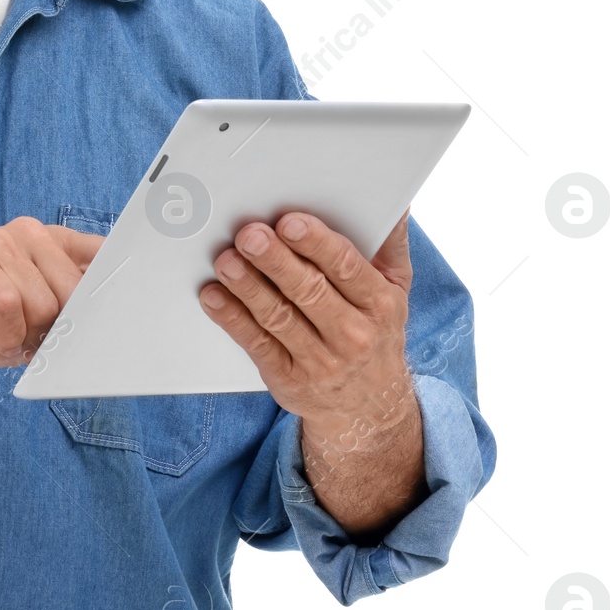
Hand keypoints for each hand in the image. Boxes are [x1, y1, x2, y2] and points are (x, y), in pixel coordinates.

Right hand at [0, 218, 103, 368]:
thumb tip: (108, 321)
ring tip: (7, 333)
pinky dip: (4, 334)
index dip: (118, 279)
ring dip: (25, 335)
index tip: (131, 305)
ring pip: (40, 303)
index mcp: (55, 243)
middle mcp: (31, 233)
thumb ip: (72, 308)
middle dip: (56, 327)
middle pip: (73, 290)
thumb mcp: (41, 317)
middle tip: (34, 337)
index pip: (102, 252)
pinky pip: (7, 305)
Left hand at [199, 209, 413, 441]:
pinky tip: (214, 297)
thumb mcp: (395, 289)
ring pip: (279, 317)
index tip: (290, 222)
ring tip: (226, 261)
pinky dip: (232, 319)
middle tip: (249, 235)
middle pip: (309, 290)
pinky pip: (257, 344)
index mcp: (379, 303)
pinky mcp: (289, 379)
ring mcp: (320, 361)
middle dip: (276, 261)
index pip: (347, 267)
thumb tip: (396, 201)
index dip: (317, 243)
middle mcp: (353, 334)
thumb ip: (390, 243)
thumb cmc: (376, 331)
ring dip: (248, 287)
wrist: (370, 408)